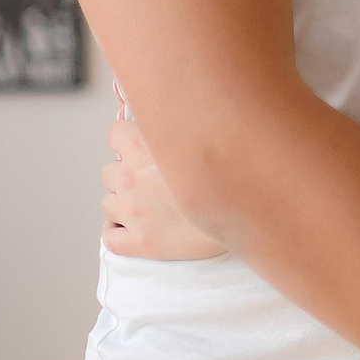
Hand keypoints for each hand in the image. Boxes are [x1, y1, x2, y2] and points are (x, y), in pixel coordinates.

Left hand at [102, 114, 224, 260]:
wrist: (250, 211)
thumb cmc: (232, 171)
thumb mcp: (204, 132)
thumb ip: (176, 124)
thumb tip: (167, 116)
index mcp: (144, 146)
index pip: (115, 134)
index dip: (128, 141)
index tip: (144, 148)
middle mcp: (132, 178)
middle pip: (109, 172)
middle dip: (127, 176)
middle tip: (154, 182)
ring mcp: (133, 213)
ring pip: (108, 204)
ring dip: (124, 205)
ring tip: (152, 206)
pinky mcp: (141, 243)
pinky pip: (110, 238)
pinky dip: (117, 233)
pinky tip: (134, 229)